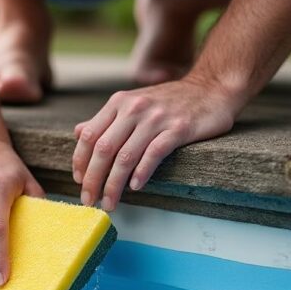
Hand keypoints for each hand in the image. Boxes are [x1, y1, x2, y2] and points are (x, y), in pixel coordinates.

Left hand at [72, 77, 242, 210]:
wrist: (211, 87)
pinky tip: (135, 187)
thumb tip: (78, 133)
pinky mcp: (179, 128)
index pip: (89, 135)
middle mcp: (134, 109)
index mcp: (118, 103)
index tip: (80, 182)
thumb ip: (106, 119)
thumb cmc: (169, 101)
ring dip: (114, 184)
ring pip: (125, 156)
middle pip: (103, 149)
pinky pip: (154, 153)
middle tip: (89, 200)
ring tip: (110, 202)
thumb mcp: (132, 103)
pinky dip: (141, 172)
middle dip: (93, 179)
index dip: (80, 161)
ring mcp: (156, 118)